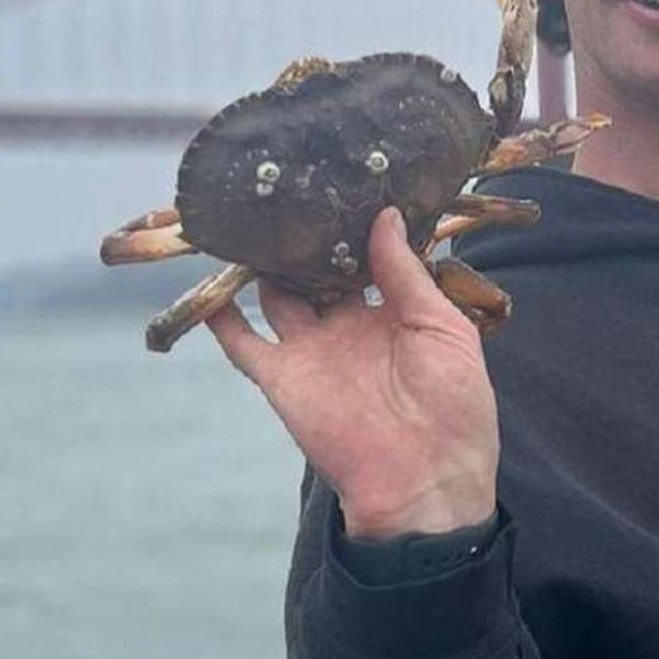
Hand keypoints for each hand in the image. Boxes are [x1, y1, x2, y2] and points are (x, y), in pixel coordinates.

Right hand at [208, 208, 498, 538]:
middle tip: (288, 184)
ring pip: (277, 293)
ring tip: (246, 215)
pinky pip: (241, 343)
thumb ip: (407, 273)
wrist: (426, 481)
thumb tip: (383, 216)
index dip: (353, 222)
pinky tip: (204, 283)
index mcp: (394, 311)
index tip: (343, 177)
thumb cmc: (454, 407)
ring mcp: (312, 348)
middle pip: (316, 268)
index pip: (366, 255)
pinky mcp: (282, 377)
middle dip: (304, 234)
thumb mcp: (444, 328)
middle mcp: (348, 324)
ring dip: (262, 261)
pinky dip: (218, 316)